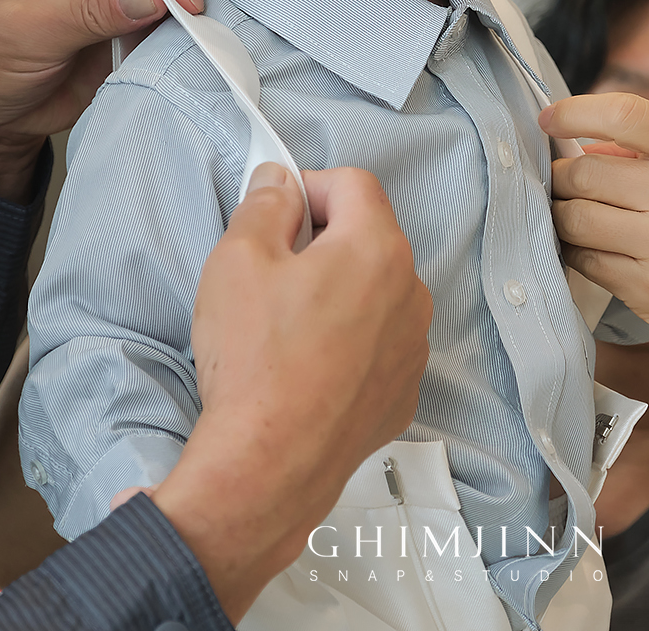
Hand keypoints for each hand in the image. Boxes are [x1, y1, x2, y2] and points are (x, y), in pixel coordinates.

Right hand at [113, 164, 430, 621]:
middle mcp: (409, 293)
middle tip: (271, 270)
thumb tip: (278, 184)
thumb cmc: (256, 363)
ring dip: (338, 293)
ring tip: (284, 327)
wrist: (270, 463)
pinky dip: (348, 342)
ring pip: (375, 293)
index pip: (353, 184)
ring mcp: (411, 346)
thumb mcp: (237, 260)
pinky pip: (377, 344)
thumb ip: (265, 206)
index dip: (308, 186)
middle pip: (369, 238)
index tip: (277, 209)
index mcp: (377, 248)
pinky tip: (305, 365)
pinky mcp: (401, 391)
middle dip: (323, 242)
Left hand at [542, 92, 648, 352]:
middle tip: (561, 178)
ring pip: (575, 220)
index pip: (622, 114)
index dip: (574, 112)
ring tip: (573, 210)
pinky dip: (581, 251)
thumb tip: (582, 145)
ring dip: (564, 213)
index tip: (549, 119)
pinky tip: (595, 245)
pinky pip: (587, 262)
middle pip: (583, 173)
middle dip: (562, 175)